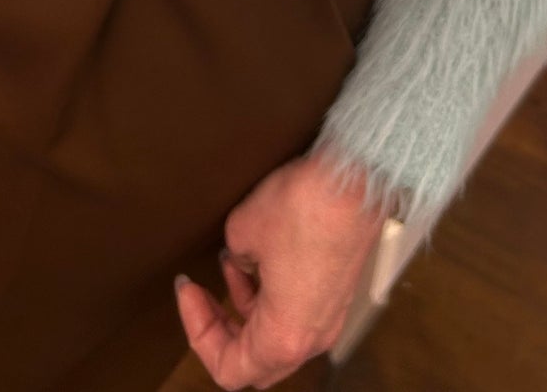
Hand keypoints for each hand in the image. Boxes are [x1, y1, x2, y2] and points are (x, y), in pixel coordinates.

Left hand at [174, 149, 392, 388]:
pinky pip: (296, 312)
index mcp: (283, 337)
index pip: (229, 368)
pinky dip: (271, 295)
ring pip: (276, 335)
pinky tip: (260, 256)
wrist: (357, 178)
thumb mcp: (242, 231)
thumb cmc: (306, 207)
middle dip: (222, 330)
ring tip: (229, 263)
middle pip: (254, 361)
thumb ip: (233, 260)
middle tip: (202, 297)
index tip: (189, 294)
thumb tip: (240, 261)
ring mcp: (329, 316)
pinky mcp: (338, 292)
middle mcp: (311, 337)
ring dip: (246, 306)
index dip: (198, 333)